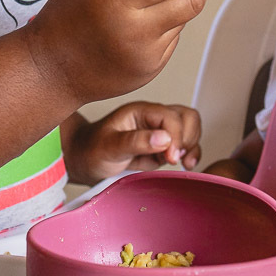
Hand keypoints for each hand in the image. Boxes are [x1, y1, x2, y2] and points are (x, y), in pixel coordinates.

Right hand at [23, 0, 208, 107]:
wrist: (51, 71)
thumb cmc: (66, 16)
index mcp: (115, 1)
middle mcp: (135, 32)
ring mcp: (147, 56)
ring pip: (185, 17)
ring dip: (175, 2)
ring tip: (142, 4)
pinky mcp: (153, 70)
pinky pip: (173, 37)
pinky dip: (164, 25)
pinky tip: (135, 28)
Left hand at [63, 103, 201, 185]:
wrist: (84, 160)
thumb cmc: (92, 150)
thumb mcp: (109, 147)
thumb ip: (135, 141)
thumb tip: (164, 138)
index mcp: (142, 111)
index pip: (172, 117)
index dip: (176, 137)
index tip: (170, 157)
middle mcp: (154, 119)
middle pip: (187, 117)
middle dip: (187, 138)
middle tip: (175, 158)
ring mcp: (160, 132)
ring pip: (190, 129)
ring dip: (192, 145)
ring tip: (182, 161)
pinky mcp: (162, 147)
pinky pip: (186, 145)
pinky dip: (190, 153)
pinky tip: (184, 164)